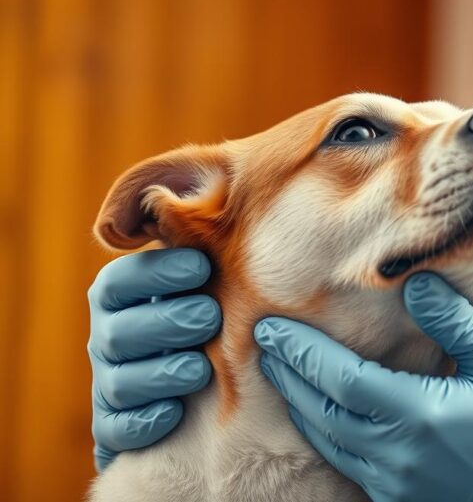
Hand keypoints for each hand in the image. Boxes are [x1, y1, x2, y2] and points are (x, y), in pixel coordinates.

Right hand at [87, 248, 221, 470]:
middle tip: (210, 317)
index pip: (121, 280)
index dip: (157, 272)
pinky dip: (145, 421)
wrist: (203, 380)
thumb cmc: (209, 303)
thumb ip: (196, 233)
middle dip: (166, 323)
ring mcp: (111, 382)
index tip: (202, 266)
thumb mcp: (203, 266)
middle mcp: (109, 337)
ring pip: (119, 382)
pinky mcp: (117, 425)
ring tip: (201, 368)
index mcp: (121, 295)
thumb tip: (201, 197)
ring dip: (160, 374)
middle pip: (119, 332)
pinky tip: (177, 410)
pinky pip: (118, 428)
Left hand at [255, 272, 472, 501]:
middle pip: (321, 411)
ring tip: (281, 373)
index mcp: (419, 416)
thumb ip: (455, 322)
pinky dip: (322, 433)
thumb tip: (415, 282)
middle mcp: (395, 454)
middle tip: (263, 343)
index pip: (340, 380)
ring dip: (298, 404)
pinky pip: (344, 463)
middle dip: (288, 374)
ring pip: (327, 441)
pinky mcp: (397, 498)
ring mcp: (392, 482)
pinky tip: (318, 414)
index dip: (302, 353)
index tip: (272, 328)